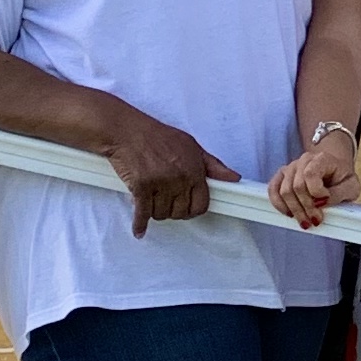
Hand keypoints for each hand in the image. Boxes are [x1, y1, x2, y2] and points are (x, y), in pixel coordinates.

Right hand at [103, 107, 235, 235]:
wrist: (127, 131)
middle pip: (180, 213)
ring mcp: (160, 184)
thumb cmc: (158, 136)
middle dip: (173, 211)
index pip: (201, 204)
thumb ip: (213, 165)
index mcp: (194, 170)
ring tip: (151, 200)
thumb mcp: (192, 146)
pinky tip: (139, 230)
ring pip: (161, 214)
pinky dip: (139, 224)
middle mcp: (179, 179)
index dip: (194, 210)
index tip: (187, 209)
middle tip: (166, 202)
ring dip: (155, 212)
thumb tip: (233, 178)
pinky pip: (142, 214)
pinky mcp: (140, 187)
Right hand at [269, 129, 360, 225]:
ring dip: (294, 210)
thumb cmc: (343, 179)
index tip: (326, 200)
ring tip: (305, 221)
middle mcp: (303, 161)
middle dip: (306, 207)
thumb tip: (321, 203)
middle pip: (296, 186)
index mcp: (322, 158)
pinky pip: (273, 190)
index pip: (310, 174)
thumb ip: (339, 194)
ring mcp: (290, 168)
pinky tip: (289, 214)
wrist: (335, 170)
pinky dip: (279, 205)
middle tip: (316, 220)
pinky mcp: (281, 176)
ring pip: (284, 191)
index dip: (316, 192)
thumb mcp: (352, 187)